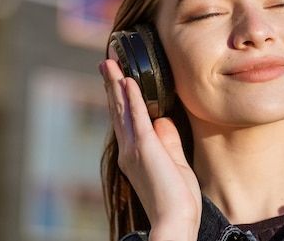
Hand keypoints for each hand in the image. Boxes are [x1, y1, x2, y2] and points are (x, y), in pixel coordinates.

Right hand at [99, 59, 201, 240]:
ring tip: (110, 63)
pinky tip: (129, 82)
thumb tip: (161, 119)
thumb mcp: (173, 162)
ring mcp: (134, 149)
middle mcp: (128, 149)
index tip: (118, 77)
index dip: (120, 96)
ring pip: (121, 109)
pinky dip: (132, 98)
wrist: (174, 220)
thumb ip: (167, 140)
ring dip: (116, 84)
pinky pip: (137, 118)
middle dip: (111, 84)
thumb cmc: (176, 198)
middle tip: (106, 62)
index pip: (125, 119)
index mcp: (135, 153)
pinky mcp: (145, 148)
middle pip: (117, 110)